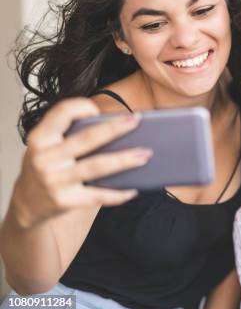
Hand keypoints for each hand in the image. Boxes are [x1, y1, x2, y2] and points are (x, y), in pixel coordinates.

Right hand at [11, 97, 151, 228]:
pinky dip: (118, 193)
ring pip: (97, 166)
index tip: (98, 108)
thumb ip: (72, 134)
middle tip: (136, 121)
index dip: (80, 107)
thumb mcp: (49, 145)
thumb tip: (119, 126)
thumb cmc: (48, 165)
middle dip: (115, 129)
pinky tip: (134, 188)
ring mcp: (54, 180)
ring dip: (125, 159)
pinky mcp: (64, 201)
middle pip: (87, 139)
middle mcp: (45, 158)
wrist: (27, 202)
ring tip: (146, 154)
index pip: (61, 113)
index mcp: (41, 138)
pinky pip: (98, 196)